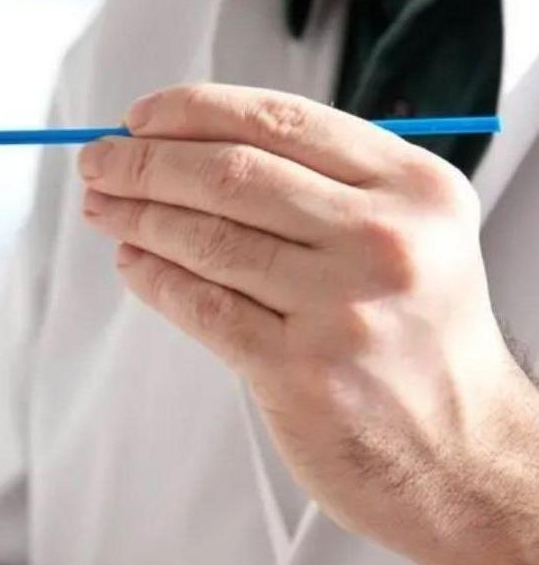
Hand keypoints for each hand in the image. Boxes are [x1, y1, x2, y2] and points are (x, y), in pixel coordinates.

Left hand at [77, 84, 538, 564]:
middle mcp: (385, 238)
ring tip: (103, 208)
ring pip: (205, 237)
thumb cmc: (415, 332)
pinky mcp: (300, 371)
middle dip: (144, 161)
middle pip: (229, 172)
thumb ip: (321, 182)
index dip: (193, 110)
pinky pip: (199, 304)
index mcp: (414, 186)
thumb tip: (185, 141)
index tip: (138, 118)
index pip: (279, 120)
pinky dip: (152, 276)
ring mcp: (342, 307)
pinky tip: (132, 262)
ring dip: (136, 215)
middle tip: (98, 161)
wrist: (466, 454)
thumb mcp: (409, 233)